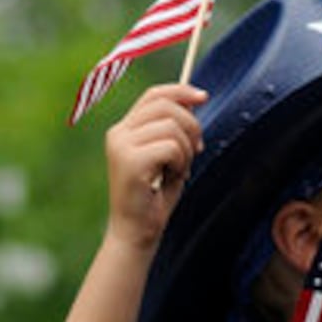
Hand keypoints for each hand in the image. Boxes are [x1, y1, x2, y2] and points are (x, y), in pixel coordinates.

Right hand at [103, 84, 205, 248]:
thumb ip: (174, 130)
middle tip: (196, 149)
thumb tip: (193, 102)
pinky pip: (171, 147)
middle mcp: (118, 133)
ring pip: (172, 127)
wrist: (137, 229)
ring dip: (186, 150)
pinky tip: (172, 176)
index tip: (203, 97)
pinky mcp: (130, 160)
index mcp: (125, 129)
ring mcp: (121, 146)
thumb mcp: (168, 156)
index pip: (153, 95)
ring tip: (178, 168)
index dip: (181, 91)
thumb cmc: (156, 195)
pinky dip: (181, 162)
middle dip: (192, 125)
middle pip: (166, 106)